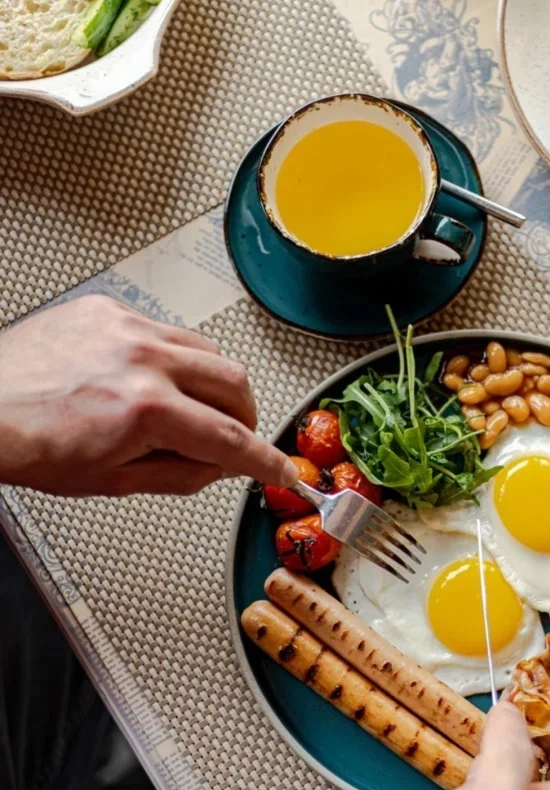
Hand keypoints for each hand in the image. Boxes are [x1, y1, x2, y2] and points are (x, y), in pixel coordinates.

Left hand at [0, 295, 295, 496]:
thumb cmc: (28, 445)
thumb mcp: (112, 481)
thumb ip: (181, 474)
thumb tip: (221, 468)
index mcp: (146, 410)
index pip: (231, 439)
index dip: (265, 460)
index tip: (281, 469)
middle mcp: (141, 359)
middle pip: (235, 383)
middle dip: (246, 418)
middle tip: (234, 440)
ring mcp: (125, 326)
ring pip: (208, 350)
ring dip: (216, 385)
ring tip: (195, 409)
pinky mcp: (108, 308)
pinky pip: (167, 331)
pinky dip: (174, 360)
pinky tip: (152, 380)